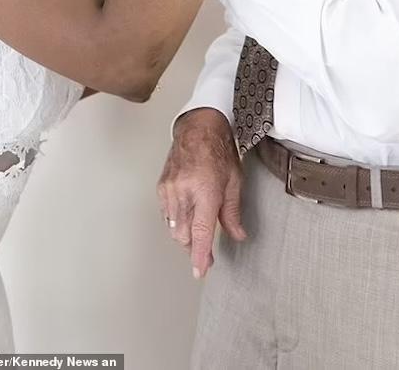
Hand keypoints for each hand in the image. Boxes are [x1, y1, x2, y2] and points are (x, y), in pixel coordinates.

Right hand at [157, 108, 245, 278]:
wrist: (198, 128)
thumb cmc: (218, 149)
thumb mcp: (234, 180)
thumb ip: (233, 212)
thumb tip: (237, 235)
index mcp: (205, 190)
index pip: (201, 231)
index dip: (201, 255)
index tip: (200, 271)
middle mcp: (184, 191)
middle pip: (184, 235)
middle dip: (194, 248)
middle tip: (206, 254)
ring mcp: (169, 189)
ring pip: (173, 228)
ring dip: (185, 236)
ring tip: (197, 234)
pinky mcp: (161, 187)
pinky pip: (166, 215)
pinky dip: (176, 222)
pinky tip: (186, 217)